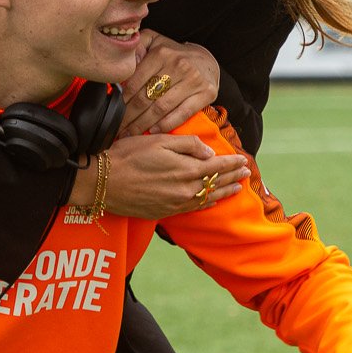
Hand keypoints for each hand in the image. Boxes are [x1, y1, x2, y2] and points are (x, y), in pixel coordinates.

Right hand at [70, 132, 248, 220]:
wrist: (104, 182)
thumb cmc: (128, 155)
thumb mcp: (159, 140)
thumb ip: (187, 145)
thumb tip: (209, 153)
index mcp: (186, 169)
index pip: (217, 165)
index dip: (232, 162)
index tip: (243, 158)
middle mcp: (186, 189)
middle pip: (216, 182)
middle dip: (233, 176)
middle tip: (247, 172)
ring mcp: (176, 203)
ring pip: (208, 198)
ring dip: (225, 192)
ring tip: (238, 187)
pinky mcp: (166, 212)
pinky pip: (194, 209)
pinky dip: (207, 204)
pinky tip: (213, 202)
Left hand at [118, 31, 221, 135]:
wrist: (206, 60)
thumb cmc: (174, 55)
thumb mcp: (153, 42)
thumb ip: (136, 47)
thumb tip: (126, 64)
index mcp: (161, 54)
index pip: (135, 81)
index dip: (122, 100)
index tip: (113, 112)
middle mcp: (178, 66)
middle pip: (146, 97)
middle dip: (129, 116)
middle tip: (118, 128)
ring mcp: (193, 80)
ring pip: (161, 108)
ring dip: (143, 124)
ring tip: (130, 133)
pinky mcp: (206, 93)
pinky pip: (182, 113)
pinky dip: (166, 125)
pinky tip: (153, 130)